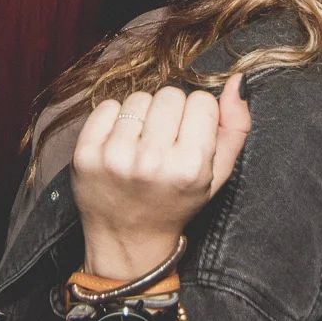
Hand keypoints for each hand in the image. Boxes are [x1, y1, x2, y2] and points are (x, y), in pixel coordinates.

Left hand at [70, 73, 248, 278]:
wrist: (128, 239)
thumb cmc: (176, 202)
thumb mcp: (217, 174)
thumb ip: (235, 127)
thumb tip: (236, 81)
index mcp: (190, 168)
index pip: (201, 101)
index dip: (198, 118)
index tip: (188, 139)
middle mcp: (151, 162)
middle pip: (170, 95)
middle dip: (170, 114)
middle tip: (164, 143)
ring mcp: (114, 157)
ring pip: (138, 98)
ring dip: (143, 117)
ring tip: (141, 146)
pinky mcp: (85, 154)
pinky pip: (107, 106)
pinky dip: (115, 120)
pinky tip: (119, 145)